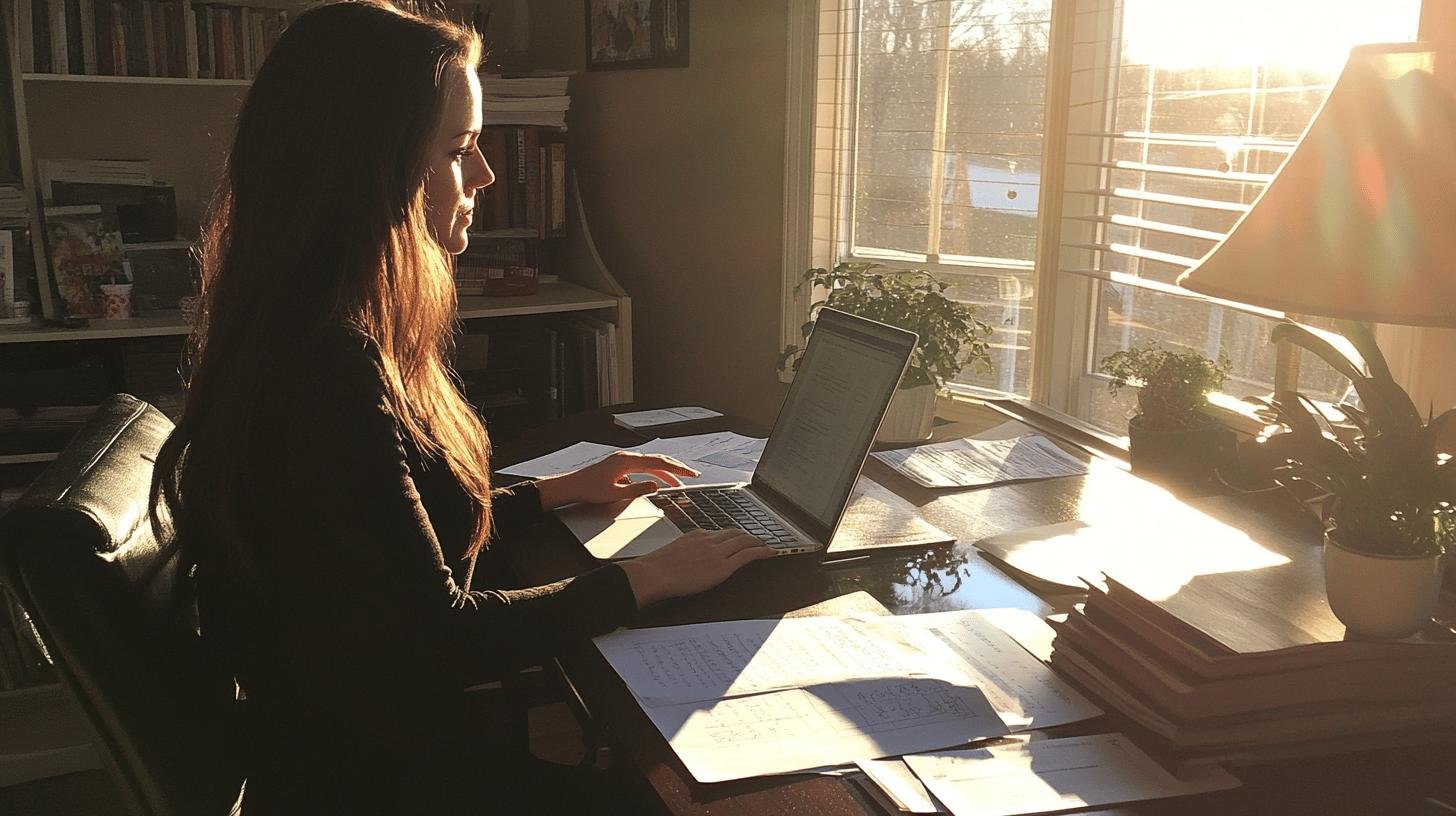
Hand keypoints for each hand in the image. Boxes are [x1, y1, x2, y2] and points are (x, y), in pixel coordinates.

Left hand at [534, 451, 699, 509]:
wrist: (572, 485)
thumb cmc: (589, 489)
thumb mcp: (615, 494)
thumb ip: (637, 489)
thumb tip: (655, 486)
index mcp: (627, 461)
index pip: (658, 463)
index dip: (677, 469)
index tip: (690, 474)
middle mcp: (627, 457)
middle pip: (658, 460)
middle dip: (676, 468)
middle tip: (692, 476)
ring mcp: (624, 460)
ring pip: (651, 464)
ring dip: (666, 473)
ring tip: (678, 484)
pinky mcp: (621, 466)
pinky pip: (643, 467)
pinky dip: (654, 473)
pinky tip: (659, 483)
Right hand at [619, 529, 774, 606]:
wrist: (652, 574)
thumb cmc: (656, 569)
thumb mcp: (672, 553)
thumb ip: (685, 553)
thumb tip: (686, 562)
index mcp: (696, 535)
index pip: (720, 532)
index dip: (734, 535)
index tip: (740, 538)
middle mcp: (708, 539)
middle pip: (735, 533)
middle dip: (749, 536)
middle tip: (759, 540)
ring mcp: (716, 552)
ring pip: (744, 541)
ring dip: (758, 542)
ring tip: (767, 546)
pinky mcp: (722, 566)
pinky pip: (747, 555)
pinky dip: (762, 552)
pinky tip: (770, 552)